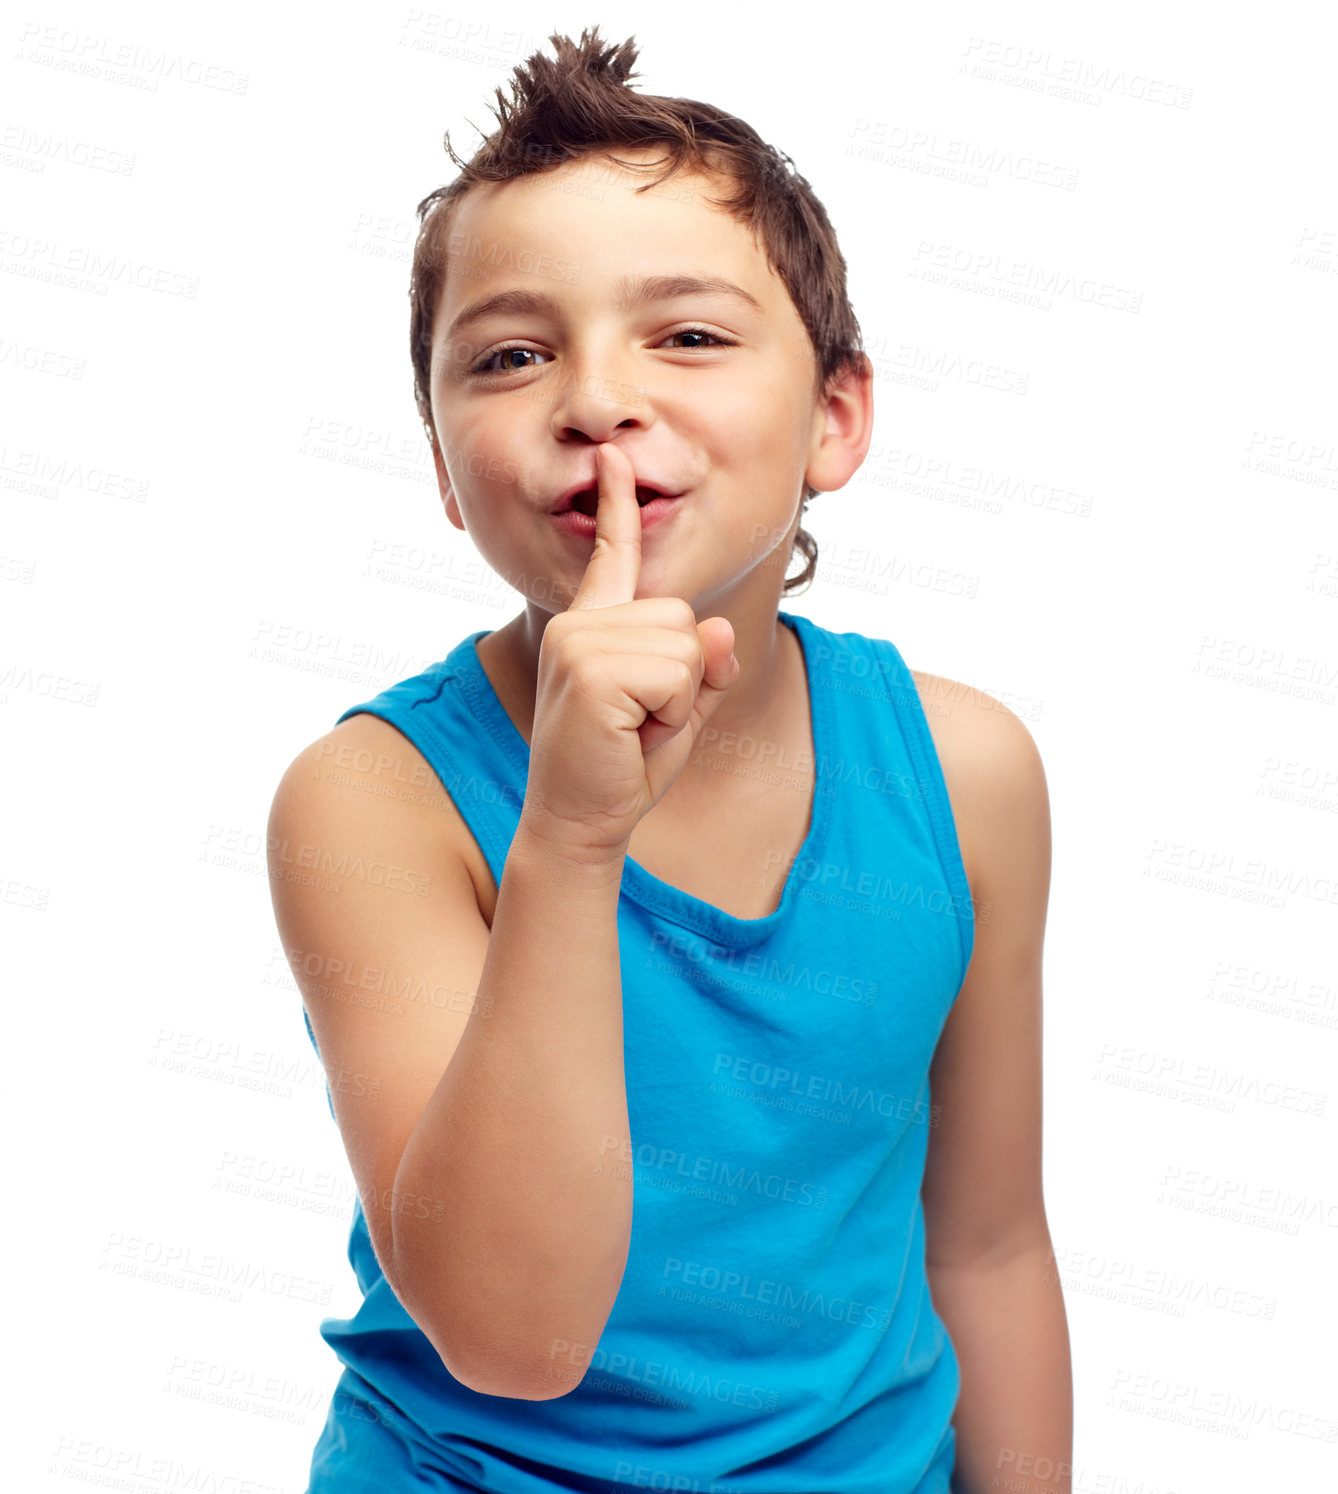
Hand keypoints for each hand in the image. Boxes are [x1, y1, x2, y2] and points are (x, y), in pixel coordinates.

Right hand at [521, 443, 738, 860]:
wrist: (579, 821)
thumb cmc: (623, 767)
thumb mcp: (678, 711)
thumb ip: (703, 667)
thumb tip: (719, 629)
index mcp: (592, 624)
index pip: (612, 555)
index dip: (619, 505)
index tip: (614, 457)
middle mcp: (580, 622)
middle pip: (684, 616)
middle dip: (683, 679)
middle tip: (640, 720)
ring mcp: (580, 641)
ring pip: (686, 645)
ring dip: (677, 700)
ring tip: (633, 728)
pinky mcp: (590, 669)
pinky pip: (678, 673)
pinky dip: (672, 713)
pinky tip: (629, 734)